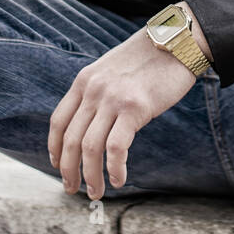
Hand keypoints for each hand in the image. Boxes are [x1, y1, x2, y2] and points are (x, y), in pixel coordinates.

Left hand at [49, 4, 210, 199]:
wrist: (177, 41)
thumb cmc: (150, 58)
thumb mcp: (112, 69)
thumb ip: (99, 91)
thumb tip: (95, 121)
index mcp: (84, 80)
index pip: (59, 120)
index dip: (55, 148)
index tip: (58, 165)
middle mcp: (93, 90)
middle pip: (70, 139)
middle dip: (68, 170)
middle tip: (73, 189)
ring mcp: (113, 99)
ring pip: (89, 148)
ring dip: (90, 176)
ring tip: (96, 192)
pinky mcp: (135, 108)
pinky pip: (116, 148)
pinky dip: (114, 169)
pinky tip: (119, 179)